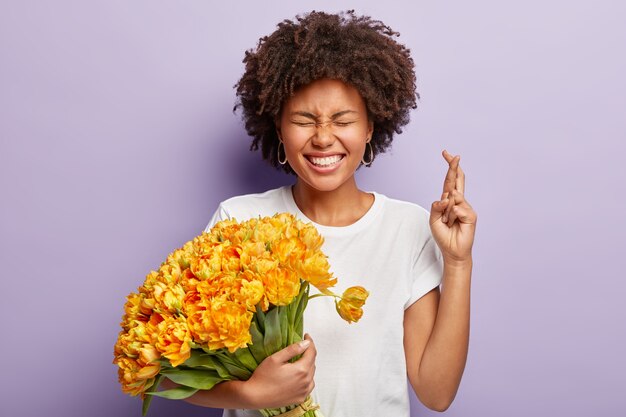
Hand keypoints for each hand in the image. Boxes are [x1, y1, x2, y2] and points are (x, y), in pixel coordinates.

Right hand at [242, 334, 316, 407]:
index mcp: (301, 370)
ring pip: (312, 374)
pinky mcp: (300, 398)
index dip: (310, 342)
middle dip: (309, 353)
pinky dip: (307, 378)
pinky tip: (300, 376)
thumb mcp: (276, 358)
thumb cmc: (263, 377)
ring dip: (308, 366)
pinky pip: (309, 386)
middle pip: (313, 363)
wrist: (255, 397)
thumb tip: (306, 343)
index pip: (312, 352)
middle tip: (302, 347)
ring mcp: (304, 391)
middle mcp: (306, 381)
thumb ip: (293, 349)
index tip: (306, 336)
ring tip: (300, 360)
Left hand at [429, 150, 476, 264]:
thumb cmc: (443, 235)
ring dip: (445, 212)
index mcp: (449, 200)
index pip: (449, 181)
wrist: (452, 250)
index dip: (449, 167)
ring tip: (448, 223)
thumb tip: (447, 196)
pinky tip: (453, 224)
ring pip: (452, 199)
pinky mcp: (471, 215)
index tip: (446, 153)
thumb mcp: (433, 219)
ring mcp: (466, 207)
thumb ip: (436, 206)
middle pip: (457, 180)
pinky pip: (456, 208)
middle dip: (453, 167)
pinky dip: (451, 216)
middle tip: (453, 155)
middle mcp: (459, 201)